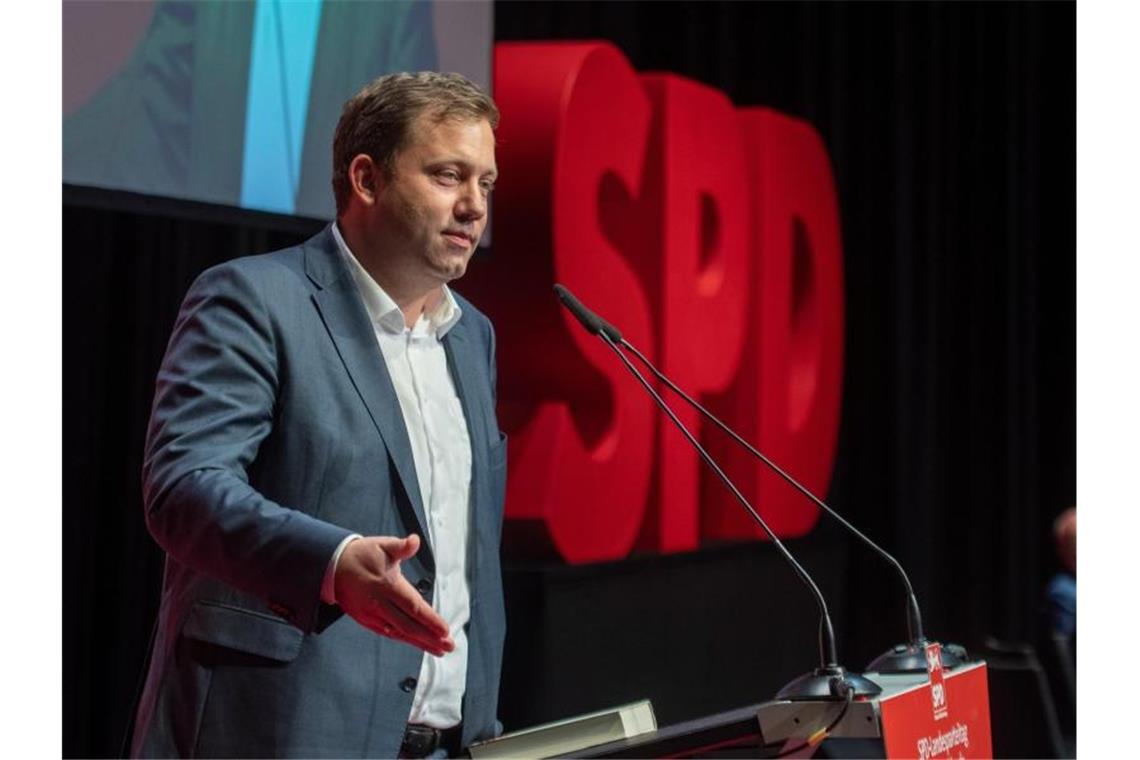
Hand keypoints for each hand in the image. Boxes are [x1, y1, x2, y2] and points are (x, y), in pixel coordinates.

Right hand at [334, 534, 454, 656]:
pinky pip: (388, 633)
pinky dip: (404, 639)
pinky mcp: (367, 620)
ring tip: (438, 649)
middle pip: (409, 625)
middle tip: (449, 645)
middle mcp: (379, 604)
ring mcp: (372, 615)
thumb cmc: (361, 555)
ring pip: (399, 633)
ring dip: (420, 642)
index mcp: (387, 585)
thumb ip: (401, 546)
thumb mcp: (382, 545)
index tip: (445, 630)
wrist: (333, 567)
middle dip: (430, 638)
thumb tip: (414, 541)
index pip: (413, 607)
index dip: (430, 620)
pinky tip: (416, 643)